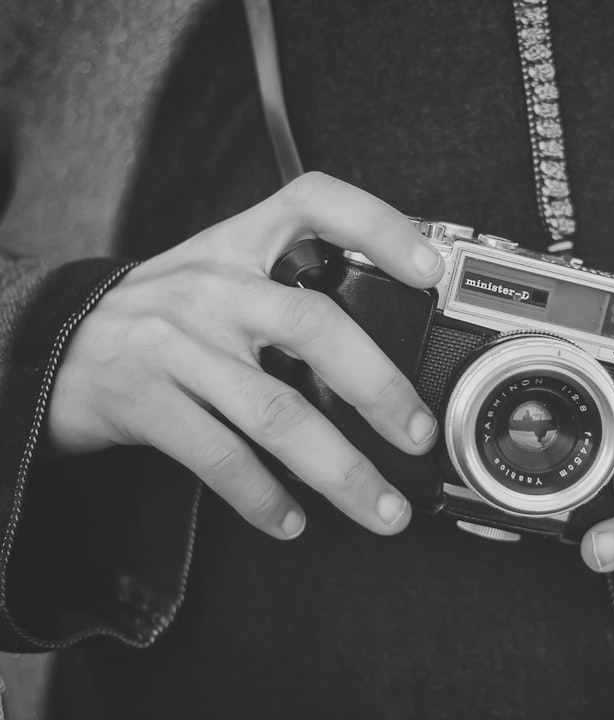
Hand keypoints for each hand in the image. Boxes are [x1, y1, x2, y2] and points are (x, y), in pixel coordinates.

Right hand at [47, 172, 443, 539]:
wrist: (57, 344)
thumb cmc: (167, 316)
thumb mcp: (221, 276)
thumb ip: (290, 293)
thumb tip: (388, 362)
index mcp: (240, 244)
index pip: (315, 204)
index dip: (379, 227)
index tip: (431, 270)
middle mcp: (213, 286)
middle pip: (314, 326)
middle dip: (380, 388)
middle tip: (419, 435)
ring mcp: (176, 343)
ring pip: (275, 411)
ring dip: (339, 470)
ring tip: (381, 508)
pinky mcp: (142, 399)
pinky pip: (219, 457)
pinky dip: (263, 497)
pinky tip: (293, 520)